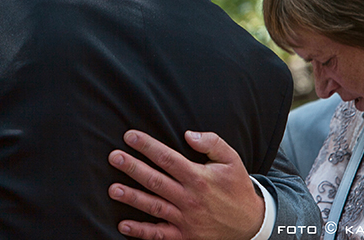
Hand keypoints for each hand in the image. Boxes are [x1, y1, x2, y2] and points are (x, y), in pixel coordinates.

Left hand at [108, 130, 263, 239]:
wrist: (251, 224)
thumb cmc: (237, 188)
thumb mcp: (232, 160)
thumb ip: (212, 143)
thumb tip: (188, 134)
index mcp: (199, 177)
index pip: (167, 158)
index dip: (147, 146)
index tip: (130, 136)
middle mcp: (189, 198)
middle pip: (155, 180)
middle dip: (132, 168)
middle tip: (114, 157)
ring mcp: (185, 219)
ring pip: (153, 207)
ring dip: (132, 198)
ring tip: (113, 189)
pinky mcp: (184, 236)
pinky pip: (159, 235)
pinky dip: (141, 232)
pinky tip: (123, 225)